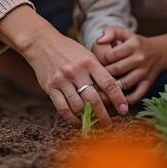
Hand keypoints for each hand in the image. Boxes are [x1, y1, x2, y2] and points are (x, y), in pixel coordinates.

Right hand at [0, 6, 128, 125]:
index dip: (118, 99)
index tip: (124, 110)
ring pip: (78, 106)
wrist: (42, 42)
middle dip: (104, 115)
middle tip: (109, 125)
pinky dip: (71, 119)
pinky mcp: (50, 87)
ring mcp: (62, 80)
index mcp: (90, 62)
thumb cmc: (68, 49)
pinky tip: (77, 122)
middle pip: (94, 99)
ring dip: (87, 118)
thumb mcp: (87, 55)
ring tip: (93, 123)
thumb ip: (98, 72)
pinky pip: (63, 109)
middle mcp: (77, 71)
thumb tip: (112, 94)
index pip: (108, 83)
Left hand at [96, 27, 166, 104]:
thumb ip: (112, 31)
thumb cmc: (136, 44)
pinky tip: (115, 99)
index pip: (110, 55)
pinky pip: (136, 96)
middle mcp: (140, 58)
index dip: (100, 60)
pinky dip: (125, 100)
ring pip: (124, 84)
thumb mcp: (126, 33)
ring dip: (111, 88)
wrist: (159, 52)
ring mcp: (144, 72)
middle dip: (103, 75)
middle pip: (115, 70)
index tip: (96, 63)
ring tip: (101, 90)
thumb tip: (100, 39)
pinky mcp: (148, 84)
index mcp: (133, 44)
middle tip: (94, 78)